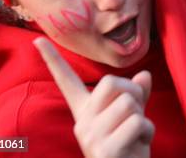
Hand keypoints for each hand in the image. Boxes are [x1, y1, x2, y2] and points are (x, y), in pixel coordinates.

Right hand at [34, 38, 153, 157]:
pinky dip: (148, 131)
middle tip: (134, 117)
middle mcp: (82, 122)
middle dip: (134, 94)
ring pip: (128, 101)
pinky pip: (137, 122)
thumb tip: (144, 75)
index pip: (67, 82)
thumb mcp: (132, 118)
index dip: (53, 60)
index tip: (37, 39)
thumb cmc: (129, 147)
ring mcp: (90, 136)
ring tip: (135, 135)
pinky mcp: (104, 150)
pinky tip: (139, 145)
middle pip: (112, 82)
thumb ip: (136, 96)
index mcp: (85, 112)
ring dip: (142, 116)